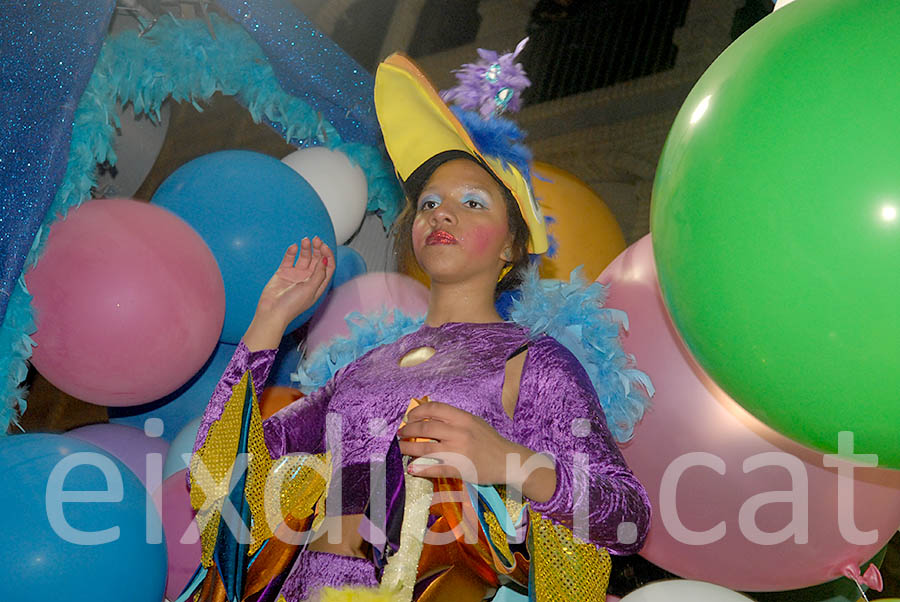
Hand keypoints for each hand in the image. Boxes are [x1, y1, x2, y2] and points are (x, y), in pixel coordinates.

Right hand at [244, 237, 333, 350]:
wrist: (272, 311)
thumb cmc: (292, 305)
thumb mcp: (311, 289)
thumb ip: (319, 274)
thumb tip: (325, 259)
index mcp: (318, 285)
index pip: (327, 267)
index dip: (328, 256)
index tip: (324, 247)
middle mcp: (308, 279)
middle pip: (317, 260)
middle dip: (318, 249)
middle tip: (316, 240)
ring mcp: (296, 275)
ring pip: (304, 257)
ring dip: (306, 248)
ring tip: (305, 241)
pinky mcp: (284, 272)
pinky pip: (289, 259)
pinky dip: (292, 252)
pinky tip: (293, 247)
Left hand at [397, 401, 551, 491]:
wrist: (508, 461)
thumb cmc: (490, 441)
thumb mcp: (474, 423)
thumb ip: (455, 420)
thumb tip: (430, 417)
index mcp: (463, 418)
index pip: (434, 409)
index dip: (417, 412)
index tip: (409, 417)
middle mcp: (459, 432)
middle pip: (425, 428)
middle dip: (408, 430)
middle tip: (401, 434)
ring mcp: (457, 451)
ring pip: (424, 448)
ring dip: (408, 448)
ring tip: (401, 449)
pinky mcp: (458, 468)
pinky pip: (433, 468)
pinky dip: (420, 468)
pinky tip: (412, 468)